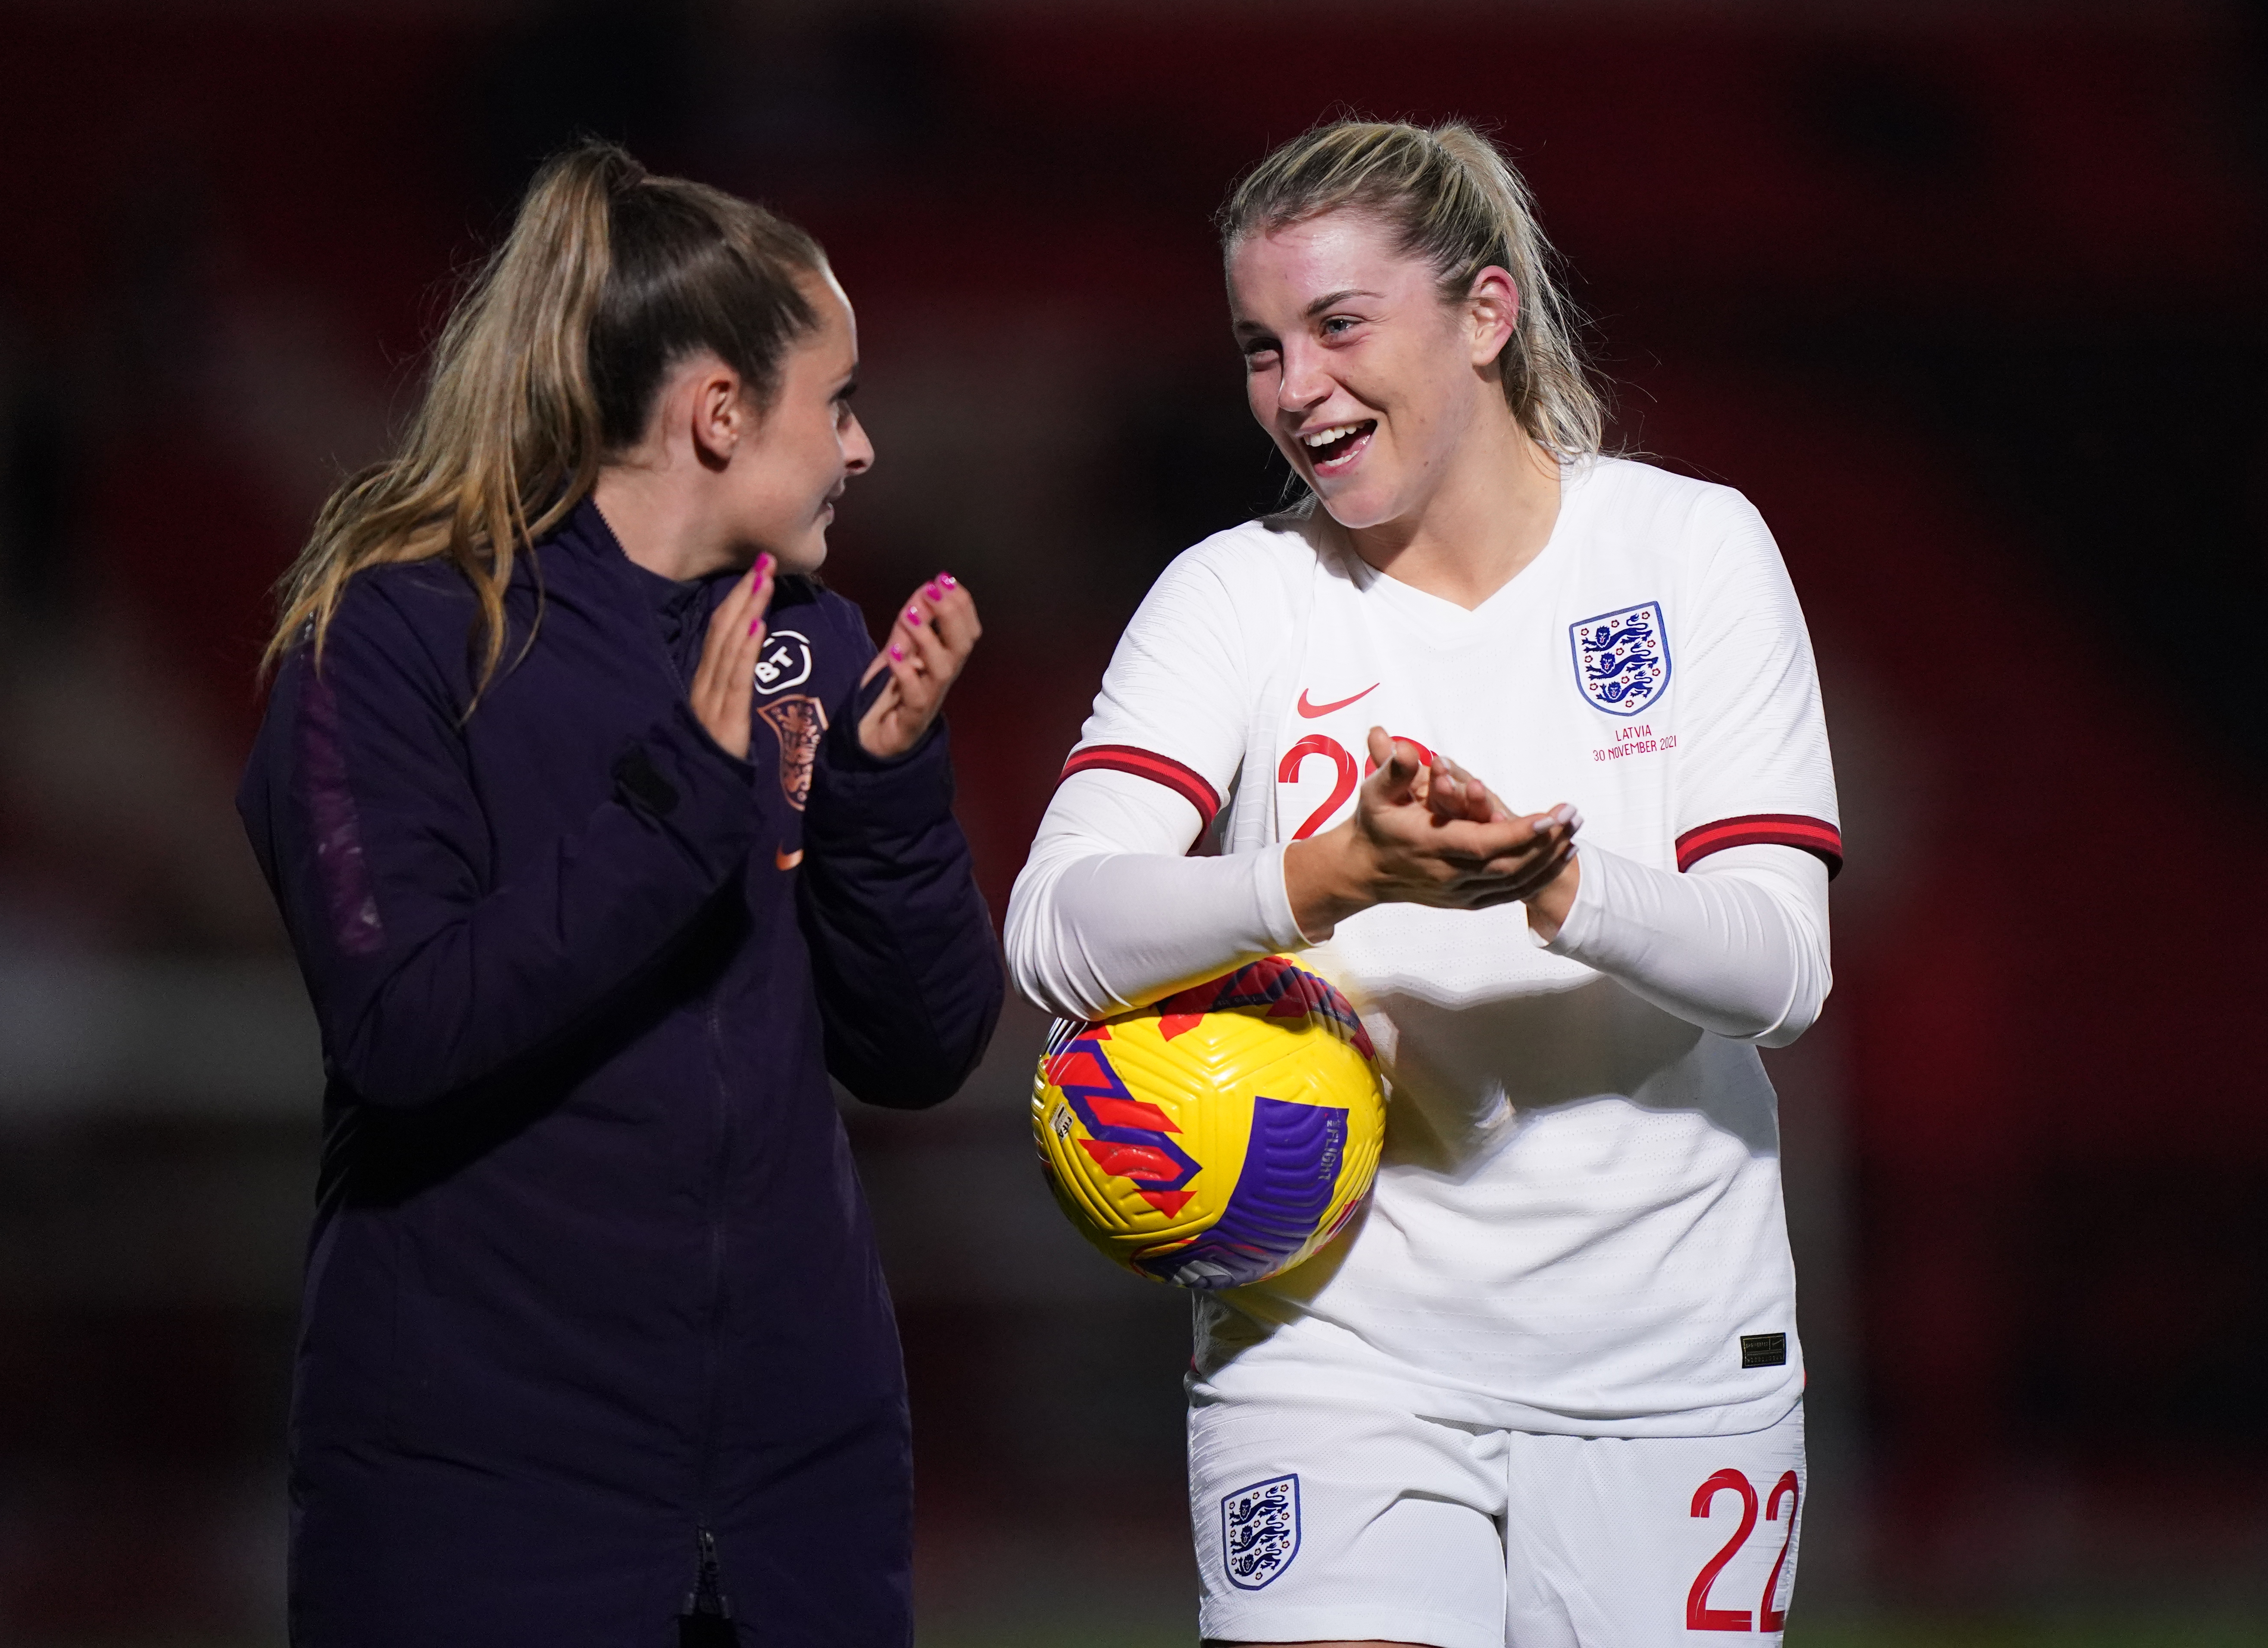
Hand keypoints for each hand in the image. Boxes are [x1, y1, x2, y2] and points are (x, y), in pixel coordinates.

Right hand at [688, 552, 776, 759]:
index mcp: (705, 685)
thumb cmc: (711, 763)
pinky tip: (756, 626)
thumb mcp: (721, 720)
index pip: (720, 634)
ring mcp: (711, 704)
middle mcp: (704, 687)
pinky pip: (735, 681)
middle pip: (723, 631)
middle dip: (745, 593)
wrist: (694, 802)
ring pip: (728, 648)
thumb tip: (745, 655)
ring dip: (748, 610)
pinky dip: (744, 651)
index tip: (757, 573)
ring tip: (764, 579)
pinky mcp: (724, 723)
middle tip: (765, 560)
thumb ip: (727, 690)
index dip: (737, 601)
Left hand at [858, 572, 979, 757]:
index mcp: (945, 660)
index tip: (946, 579)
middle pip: (961, 646)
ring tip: (912, 615)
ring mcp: (929, 698)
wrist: (873, 737)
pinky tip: (895, 653)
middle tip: (935, 590)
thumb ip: (914, 621)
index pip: (967, 631)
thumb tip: (928, 588)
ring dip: (929, 639)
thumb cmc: (892, 692)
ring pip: (942, 669)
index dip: (962, 605)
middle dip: (951, 615)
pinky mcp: (911, 719)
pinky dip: (907, 673)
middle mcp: (942, 678)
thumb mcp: (901, 648)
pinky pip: (916, 696)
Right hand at [1284, 726, 1580, 937]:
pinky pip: (1509, 894)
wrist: (1363, 870)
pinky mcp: (1466, 900)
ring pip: (1514, 882)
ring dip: (1548, 859)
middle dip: (1547, 843)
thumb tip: (1406, 747)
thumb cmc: (1373, 824)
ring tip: (1574, 834)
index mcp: (1432, 847)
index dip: (1521, 833)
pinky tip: (1556, 858)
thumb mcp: (1374, 793)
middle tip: (1574, 817)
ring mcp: (1459, 892)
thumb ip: (1393, 770)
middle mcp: (1449, 875)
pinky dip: (1536, 877)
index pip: (1485, 844)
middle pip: (1510, 865)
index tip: (1551, 815)